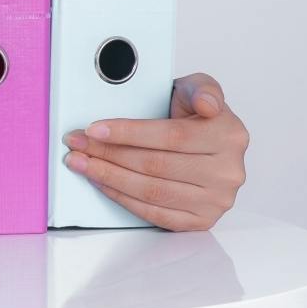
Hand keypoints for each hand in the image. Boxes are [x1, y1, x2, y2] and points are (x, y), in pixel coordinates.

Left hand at [61, 72, 248, 230]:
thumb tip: (207, 104)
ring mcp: (216, 200)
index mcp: (229, 136)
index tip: (94, 129)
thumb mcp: (199, 88)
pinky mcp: (202, 220)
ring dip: (108, 177)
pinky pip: (156, 214)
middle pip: (156, 166)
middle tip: (77, 145)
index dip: (128, 133)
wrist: (206, 139)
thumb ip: (203, 88)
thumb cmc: (194, 113)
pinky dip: (123, 198)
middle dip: (108, 154)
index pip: (171, 136)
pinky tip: (103, 183)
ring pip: (152, 192)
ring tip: (81, 163)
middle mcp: (227, 172)